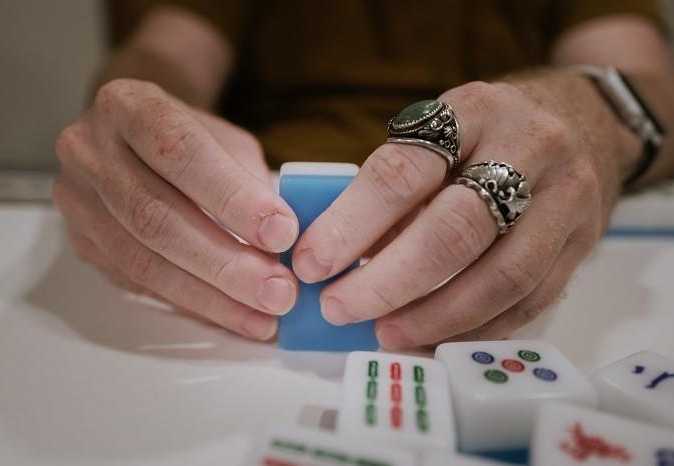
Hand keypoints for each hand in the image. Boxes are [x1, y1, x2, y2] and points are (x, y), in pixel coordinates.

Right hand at [54, 79, 299, 340]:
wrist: (131, 138)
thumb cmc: (186, 138)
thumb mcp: (223, 138)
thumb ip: (247, 180)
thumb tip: (278, 241)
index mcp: (127, 106)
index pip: (180, 153)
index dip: (232, 198)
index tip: (283, 233)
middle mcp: (90, 151)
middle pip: (156, 218)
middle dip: (225, 263)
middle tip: (277, 291)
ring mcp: (78, 201)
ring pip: (143, 261)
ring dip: (210, 296)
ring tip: (261, 315)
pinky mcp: (81, 243)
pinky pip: (137, 284)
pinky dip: (190, 303)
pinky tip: (230, 314)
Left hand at [292, 76, 632, 348]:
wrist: (582, 120)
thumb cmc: (488, 133)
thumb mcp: (438, 138)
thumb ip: (393, 192)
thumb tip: (336, 259)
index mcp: (472, 112)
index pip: (403, 173)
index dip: (350, 225)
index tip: (311, 263)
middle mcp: (528, 149)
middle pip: (455, 231)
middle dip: (388, 282)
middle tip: (340, 308)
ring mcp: (566, 198)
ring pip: (500, 277)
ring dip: (434, 317)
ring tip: (386, 333)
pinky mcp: (584, 242)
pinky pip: (529, 301)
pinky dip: (476, 328)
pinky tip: (435, 337)